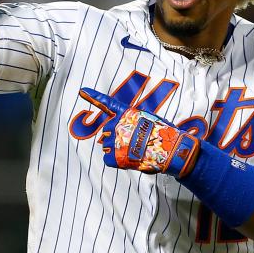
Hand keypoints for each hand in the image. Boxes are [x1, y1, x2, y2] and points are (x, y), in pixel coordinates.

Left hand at [79, 87, 200, 177]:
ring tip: (133, 153)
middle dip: (115, 138)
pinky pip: (107, 159)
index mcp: (129, 114)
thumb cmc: (165, 136)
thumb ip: (134, 123)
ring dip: (116, 150)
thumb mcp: (150, 120)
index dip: (94, 96)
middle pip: (107, 131)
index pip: (108, 103)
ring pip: (106, 145)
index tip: (81, 91)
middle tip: (132, 144)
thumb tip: (122, 135)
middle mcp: (119, 124)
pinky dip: (115, 162)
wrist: (171, 151)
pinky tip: (128, 161)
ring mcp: (115, 139)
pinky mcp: (114, 155)